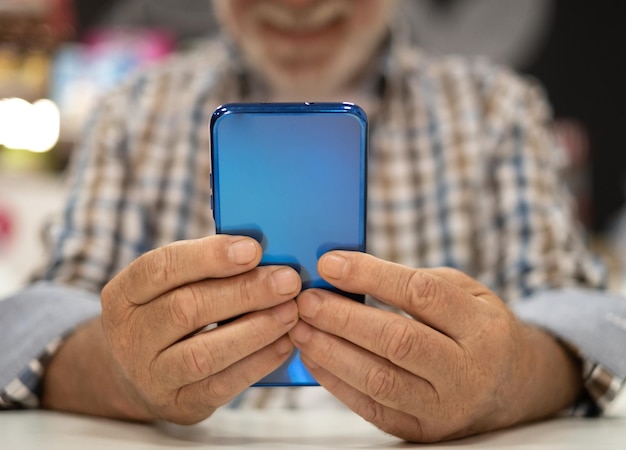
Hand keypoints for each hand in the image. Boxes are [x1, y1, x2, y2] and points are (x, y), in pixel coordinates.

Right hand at [44, 235, 300, 423]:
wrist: (138, 375)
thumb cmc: (167, 314)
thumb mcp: (170, 286)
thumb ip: (204, 268)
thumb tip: (261, 250)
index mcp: (123, 295)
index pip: (161, 268)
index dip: (209, 256)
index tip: (253, 249)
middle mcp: (128, 337)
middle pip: (186, 309)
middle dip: (244, 292)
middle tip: (287, 281)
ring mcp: (150, 375)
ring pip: (204, 352)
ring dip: (255, 329)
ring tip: (290, 311)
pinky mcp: (178, 404)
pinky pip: (221, 384)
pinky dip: (257, 362)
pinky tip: (284, 343)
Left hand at [289, 251, 581, 441]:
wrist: (512, 387)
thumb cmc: (478, 329)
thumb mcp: (467, 293)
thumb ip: (416, 282)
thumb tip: (348, 273)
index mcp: (481, 325)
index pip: (421, 294)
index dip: (370, 275)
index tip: (330, 263)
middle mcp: (466, 370)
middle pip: (397, 340)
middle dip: (343, 318)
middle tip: (307, 300)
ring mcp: (445, 406)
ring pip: (379, 380)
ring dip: (331, 351)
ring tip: (300, 327)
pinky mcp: (422, 430)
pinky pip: (372, 407)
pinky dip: (336, 382)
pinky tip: (313, 357)